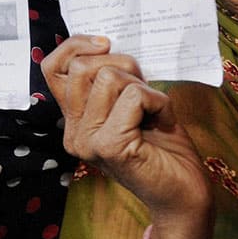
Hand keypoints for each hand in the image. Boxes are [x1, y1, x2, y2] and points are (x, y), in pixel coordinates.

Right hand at [41, 36, 212, 238]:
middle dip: (121, 64)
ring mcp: (88, 141)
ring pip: (108, 77)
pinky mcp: (109, 146)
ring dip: (142, 85)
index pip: (52, 69)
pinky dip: (158, 100)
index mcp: (74, 120)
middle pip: (81, 66)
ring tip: (154, 109)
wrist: (185, 194)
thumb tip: (104, 44)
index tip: (104, 44)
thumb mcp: (130, 102)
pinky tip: (164, 120)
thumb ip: (111, 79)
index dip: (75, 45)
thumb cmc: (163, 147)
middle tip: (143, 88)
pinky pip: (134, 95)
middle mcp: (73, 133)